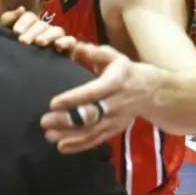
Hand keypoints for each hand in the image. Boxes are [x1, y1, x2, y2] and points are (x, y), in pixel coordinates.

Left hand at [0, 7, 77, 53]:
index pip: (30, 17)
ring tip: (39, 43)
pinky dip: (66, 41)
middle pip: (42, 24)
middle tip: (23, 41)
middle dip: (32, 32)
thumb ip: (9, 20)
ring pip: (57, 30)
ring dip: (48, 35)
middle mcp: (45, 31)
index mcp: (31, 26)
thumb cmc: (13, 54)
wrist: (23, 78)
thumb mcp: (6, 37)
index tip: (16, 32)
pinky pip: (71, 41)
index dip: (23, 22)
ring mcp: (57, 39)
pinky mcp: (67, 51)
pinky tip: (58, 46)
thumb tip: (21, 8)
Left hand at [40, 44, 159, 153]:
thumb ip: (95, 53)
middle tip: (44, 122)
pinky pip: (97, 140)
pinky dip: (80, 145)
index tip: (53, 103)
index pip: (93, 92)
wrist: (151, 91)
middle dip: (66, 120)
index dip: (73, 98)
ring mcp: (117, 119)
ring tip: (49, 136)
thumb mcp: (113, 57)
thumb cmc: (124, 71)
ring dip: (70, 135)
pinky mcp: (115, 130)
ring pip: (92, 130)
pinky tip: (62, 147)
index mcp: (116, 82)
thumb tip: (75, 47)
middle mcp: (117, 103)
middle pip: (90, 114)